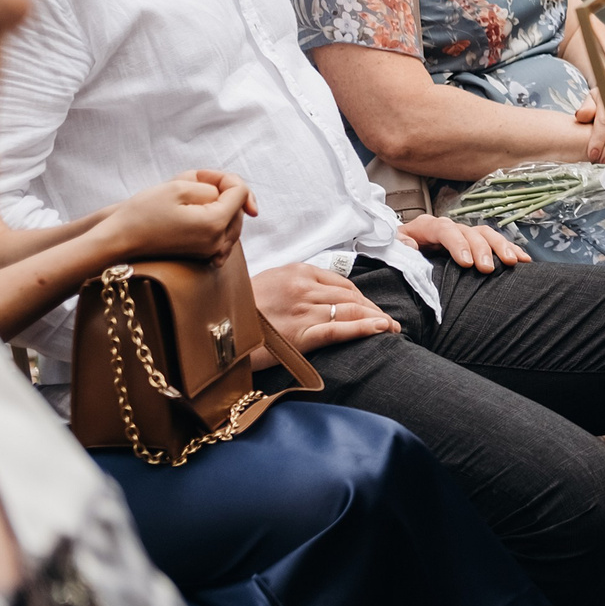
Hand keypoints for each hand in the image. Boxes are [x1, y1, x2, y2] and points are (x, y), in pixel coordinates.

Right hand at [100, 170, 256, 263]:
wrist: (119, 240)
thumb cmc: (143, 212)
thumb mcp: (178, 187)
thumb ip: (212, 186)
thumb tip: (228, 193)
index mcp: (215, 224)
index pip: (240, 193)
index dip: (224, 178)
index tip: (201, 176)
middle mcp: (218, 242)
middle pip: (239, 209)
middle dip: (225, 191)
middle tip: (199, 181)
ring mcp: (211, 253)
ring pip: (233, 223)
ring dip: (224, 206)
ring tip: (199, 195)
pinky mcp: (203, 258)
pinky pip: (224, 237)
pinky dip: (220, 222)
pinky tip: (205, 213)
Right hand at [251, 261, 400, 360]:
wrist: (212, 330)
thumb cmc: (236, 309)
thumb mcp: (264, 284)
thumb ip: (290, 285)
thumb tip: (311, 294)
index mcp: (295, 271)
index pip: (340, 282)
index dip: (359, 296)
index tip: (369, 307)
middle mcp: (303, 287)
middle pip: (350, 296)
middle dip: (372, 308)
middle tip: (387, 320)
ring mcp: (304, 310)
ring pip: (351, 310)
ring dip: (376, 318)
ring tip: (392, 327)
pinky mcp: (301, 334)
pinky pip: (340, 328)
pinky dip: (365, 328)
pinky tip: (382, 329)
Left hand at [399, 214, 531, 272]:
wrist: (400, 251)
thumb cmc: (397, 253)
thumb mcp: (392, 248)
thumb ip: (399, 246)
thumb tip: (411, 245)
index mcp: (427, 227)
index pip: (445, 229)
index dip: (457, 244)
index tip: (467, 263)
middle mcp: (448, 227)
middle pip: (470, 231)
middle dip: (482, 249)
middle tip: (488, 268)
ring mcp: (463, 235)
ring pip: (487, 234)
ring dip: (501, 247)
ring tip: (513, 262)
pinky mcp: (474, 245)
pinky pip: (495, 244)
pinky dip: (510, 249)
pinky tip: (524, 259)